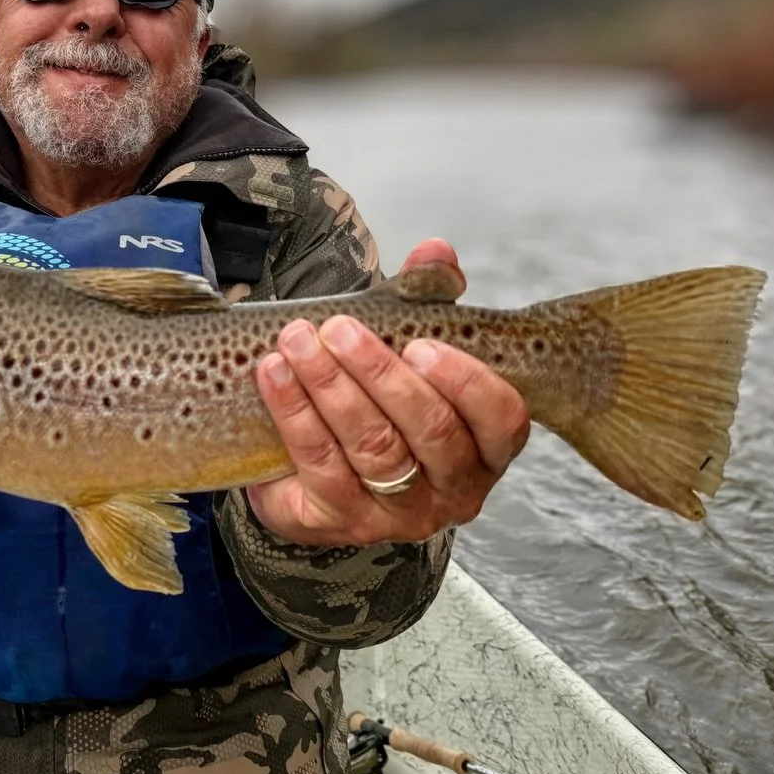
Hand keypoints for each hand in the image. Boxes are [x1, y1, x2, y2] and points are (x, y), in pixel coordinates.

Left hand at [247, 240, 529, 548]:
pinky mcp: (345, 523)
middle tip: (340, 329)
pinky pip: (321, 467)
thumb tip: (436, 250)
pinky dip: (294, 415)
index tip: (420, 343)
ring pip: (373, 449)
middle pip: (429, 432)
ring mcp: (402, 514)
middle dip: (380, 374)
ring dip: (329, 388)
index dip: (463, 381)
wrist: (317, 468)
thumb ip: (428, 297)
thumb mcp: (406, 345)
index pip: (500, 417)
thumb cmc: (379, 397)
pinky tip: (273, 375)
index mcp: (489, 444)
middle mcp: (456, 488)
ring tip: (297, 342)